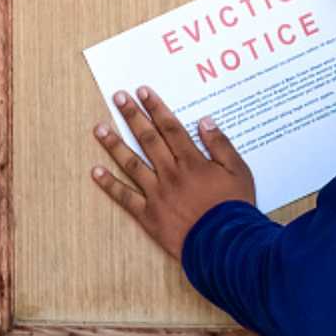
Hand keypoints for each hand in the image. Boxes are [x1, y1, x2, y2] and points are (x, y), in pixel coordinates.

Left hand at [90, 86, 255, 259]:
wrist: (224, 242)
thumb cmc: (234, 206)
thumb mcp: (239, 171)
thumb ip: (221, 145)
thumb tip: (205, 122)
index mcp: (192, 161)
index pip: (170, 128)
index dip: (156, 108)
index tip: (143, 92)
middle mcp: (170, 173)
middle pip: (148, 139)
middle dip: (133, 116)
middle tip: (119, 98)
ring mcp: (157, 193)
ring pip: (131, 164)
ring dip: (114, 144)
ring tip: (99, 128)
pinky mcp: (149, 214)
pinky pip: (125, 197)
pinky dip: (109, 185)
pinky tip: (95, 172)